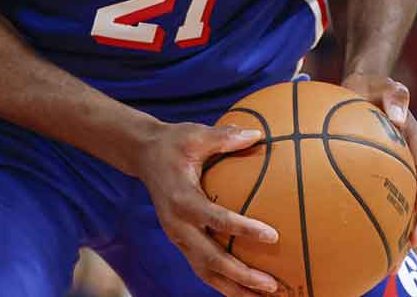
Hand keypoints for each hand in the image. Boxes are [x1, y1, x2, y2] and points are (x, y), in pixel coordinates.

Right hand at [135, 122, 280, 296]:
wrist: (143, 155)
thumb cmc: (173, 142)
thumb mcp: (195, 134)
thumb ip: (224, 137)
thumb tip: (257, 135)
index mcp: (181, 198)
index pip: (213, 218)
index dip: (242, 228)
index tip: (273, 236)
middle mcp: (177, 224)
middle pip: (209, 259)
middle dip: (241, 275)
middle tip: (272, 284)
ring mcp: (177, 236)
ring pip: (206, 272)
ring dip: (235, 288)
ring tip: (267, 296)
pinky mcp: (181, 242)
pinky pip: (203, 268)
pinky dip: (225, 283)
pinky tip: (250, 291)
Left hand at [342, 73, 416, 250]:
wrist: (363, 85)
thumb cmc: (375, 85)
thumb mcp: (387, 85)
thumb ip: (396, 97)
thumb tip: (399, 119)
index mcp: (415, 142)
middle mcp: (410, 158)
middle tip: (412, 244)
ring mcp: (396, 167)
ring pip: (404, 202)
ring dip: (403, 228)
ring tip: (394, 255)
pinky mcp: (379, 172)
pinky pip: (380, 196)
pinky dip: (376, 215)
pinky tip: (360, 235)